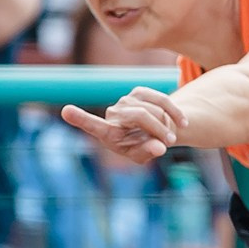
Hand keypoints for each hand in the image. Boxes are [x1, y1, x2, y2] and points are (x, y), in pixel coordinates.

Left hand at [62, 87, 185, 160]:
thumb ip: (148, 153)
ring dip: (166, 123)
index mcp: (108, 134)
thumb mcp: (143, 155)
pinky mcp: (139, 92)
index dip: (80, 119)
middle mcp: (113, 113)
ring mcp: (125, 100)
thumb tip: (159, 147)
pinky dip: (174, 111)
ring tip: (170, 136)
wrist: (152, 133)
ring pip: (152, 108)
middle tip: (170, 143)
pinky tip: (182, 122)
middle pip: (140, 115)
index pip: (93, 126)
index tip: (66, 111)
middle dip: (158, 129)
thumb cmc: (143, 148)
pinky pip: (161, 99)